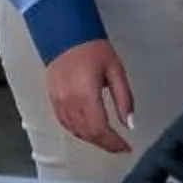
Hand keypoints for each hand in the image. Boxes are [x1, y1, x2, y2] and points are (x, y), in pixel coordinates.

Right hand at [46, 39, 133, 153]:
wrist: (66, 35)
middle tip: (119, 146)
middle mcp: (70, 102)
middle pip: (88, 135)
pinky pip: (66, 124)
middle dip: (106, 144)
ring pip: (77, 132)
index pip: (100, 130)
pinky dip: (79, 132)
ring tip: (108, 139)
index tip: (125, 147)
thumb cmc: (92, 49)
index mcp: (86, 94)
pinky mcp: (53, 101)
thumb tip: (129, 123)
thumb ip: (124, 99)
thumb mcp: (116, 71)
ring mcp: (59, 103)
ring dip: (93, 139)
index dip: (114, 143)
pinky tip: (89, 131)